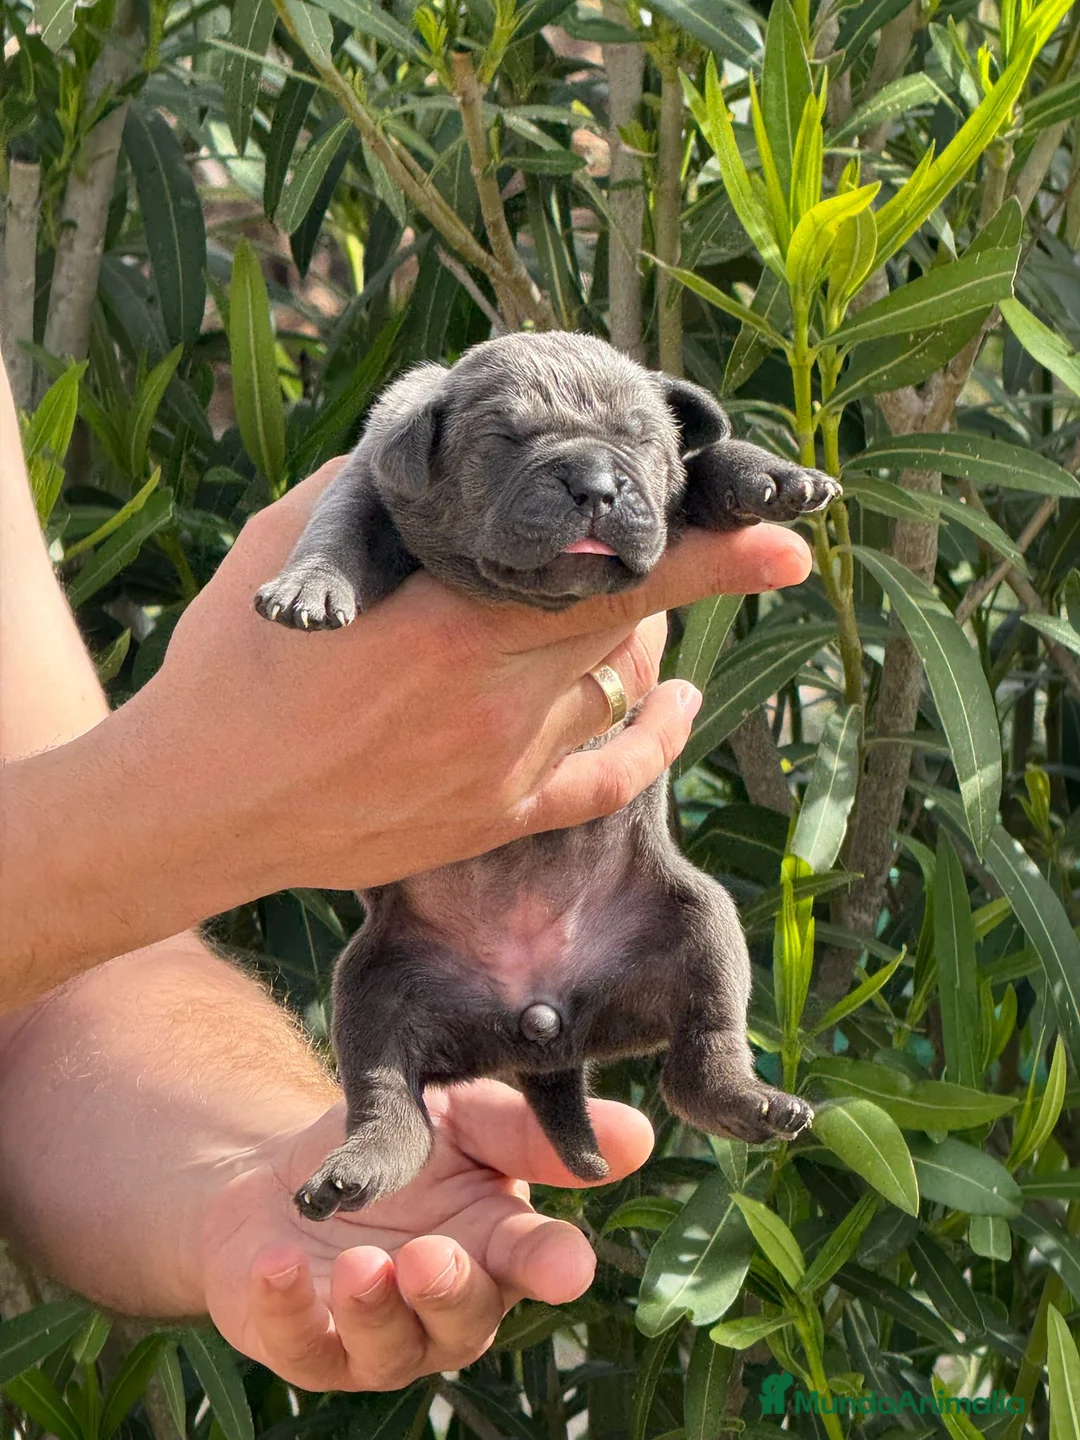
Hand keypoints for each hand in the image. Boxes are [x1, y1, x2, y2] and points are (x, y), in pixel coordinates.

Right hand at [2, 457, 811, 992]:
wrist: (200, 805)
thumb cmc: (233, 669)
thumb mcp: (295, 549)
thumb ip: (387, 500)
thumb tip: (450, 449)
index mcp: (452, 624)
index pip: (614, 577)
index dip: (712, 555)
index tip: (792, 537)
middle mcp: (496, 700)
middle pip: (622, 627)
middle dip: (649, 576)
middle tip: (644, 538)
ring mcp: (505, 768)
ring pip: (617, 688)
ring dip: (626, 640)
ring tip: (594, 607)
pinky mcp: (499, 817)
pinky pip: (607, 777)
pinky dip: (653, 736)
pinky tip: (676, 702)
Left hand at [200, 1080, 653, 1390]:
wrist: (287, 1173)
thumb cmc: (399, 1147)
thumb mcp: (463, 1118)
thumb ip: (530, 1131)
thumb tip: (639, 1135)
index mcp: (497, 1244)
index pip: (537, 1261)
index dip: (552, 1266)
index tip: (566, 1267)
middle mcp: (448, 1303)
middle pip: (464, 1317)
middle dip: (450, 1291)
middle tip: (430, 1256)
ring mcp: (378, 1333)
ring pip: (387, 1345)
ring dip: (373, 1308)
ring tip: (358, 1264)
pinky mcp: (306, 1343)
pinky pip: (298, 1342)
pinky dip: (286, 1309)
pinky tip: (277, 1264)